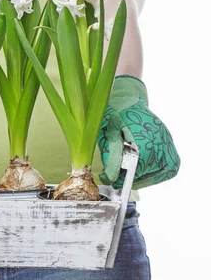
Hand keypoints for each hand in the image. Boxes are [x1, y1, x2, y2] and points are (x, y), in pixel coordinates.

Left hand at [96, 75, 180, 189]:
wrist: (126, 98)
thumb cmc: (114, 115)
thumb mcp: (108, 136)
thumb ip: (111, 159)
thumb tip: (111, 179)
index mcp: (145, 137)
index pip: (140, 167)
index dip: (126, 178)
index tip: (115, 182)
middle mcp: (161, 138)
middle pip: (154, 171)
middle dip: (138, 179)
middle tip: (122, 181)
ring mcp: (167, 138)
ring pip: (168, 169)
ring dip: (151, 177)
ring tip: (134, 176)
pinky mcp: (168, 139)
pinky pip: (172, 162)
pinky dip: (160, 171)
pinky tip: (145, 170)